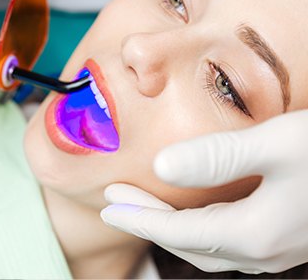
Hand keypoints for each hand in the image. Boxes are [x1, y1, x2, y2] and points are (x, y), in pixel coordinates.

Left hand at [101, 110, 307, 273]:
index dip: (140, 218)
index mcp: (255, 232)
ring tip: (142, 205)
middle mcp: (264, 249)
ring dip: (171, 223)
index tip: (108, 206)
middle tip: (114, 204)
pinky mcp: (284, 233)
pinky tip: (191, 210)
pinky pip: (227, 237)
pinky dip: (198, 225)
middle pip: (188, 241)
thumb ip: (219, 157)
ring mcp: (277, 246)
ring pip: (207, 243)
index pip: (178, 232)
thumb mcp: (276, 144)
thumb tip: (162, 165)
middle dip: (148, 222)